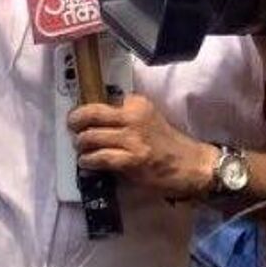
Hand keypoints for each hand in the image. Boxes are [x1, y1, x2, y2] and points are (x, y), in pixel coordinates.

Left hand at [68, 93, 214, 197]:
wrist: (193, 165)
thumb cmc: (167, 143)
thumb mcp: (147, 119)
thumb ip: (124, 116)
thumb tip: (92, 120)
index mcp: (137, 104)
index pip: (102, 101)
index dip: (85, 109)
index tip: (78, 116)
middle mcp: (133, 117)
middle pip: (91, 114)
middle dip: (75, 121)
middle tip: (72, 128)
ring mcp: (132, 139)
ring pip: (90, 136)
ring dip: (80, 144)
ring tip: (81, 149)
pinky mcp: (132, 160)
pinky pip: (99, 157)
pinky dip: (88, 161)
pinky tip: (87, 163)